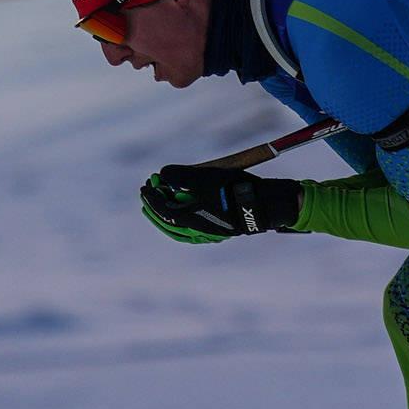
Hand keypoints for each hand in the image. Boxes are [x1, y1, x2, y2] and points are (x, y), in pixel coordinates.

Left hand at [138, 163, 299, 243]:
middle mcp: (197, 231)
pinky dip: (181, 222)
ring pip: (179, 230)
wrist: (262, 205)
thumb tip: (163, 174)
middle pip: (167, 222)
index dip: (151, 197)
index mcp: (190, 220)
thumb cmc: (232, 189)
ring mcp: (208, 234)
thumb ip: (181, 175)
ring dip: (166, 216)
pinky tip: (182, 214)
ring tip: (158, 204)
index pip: (162, 210)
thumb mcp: (205, 176)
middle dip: (155, 207)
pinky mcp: (218, 232)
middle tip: (147, 193)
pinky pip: (191, 232)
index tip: (146, 185)